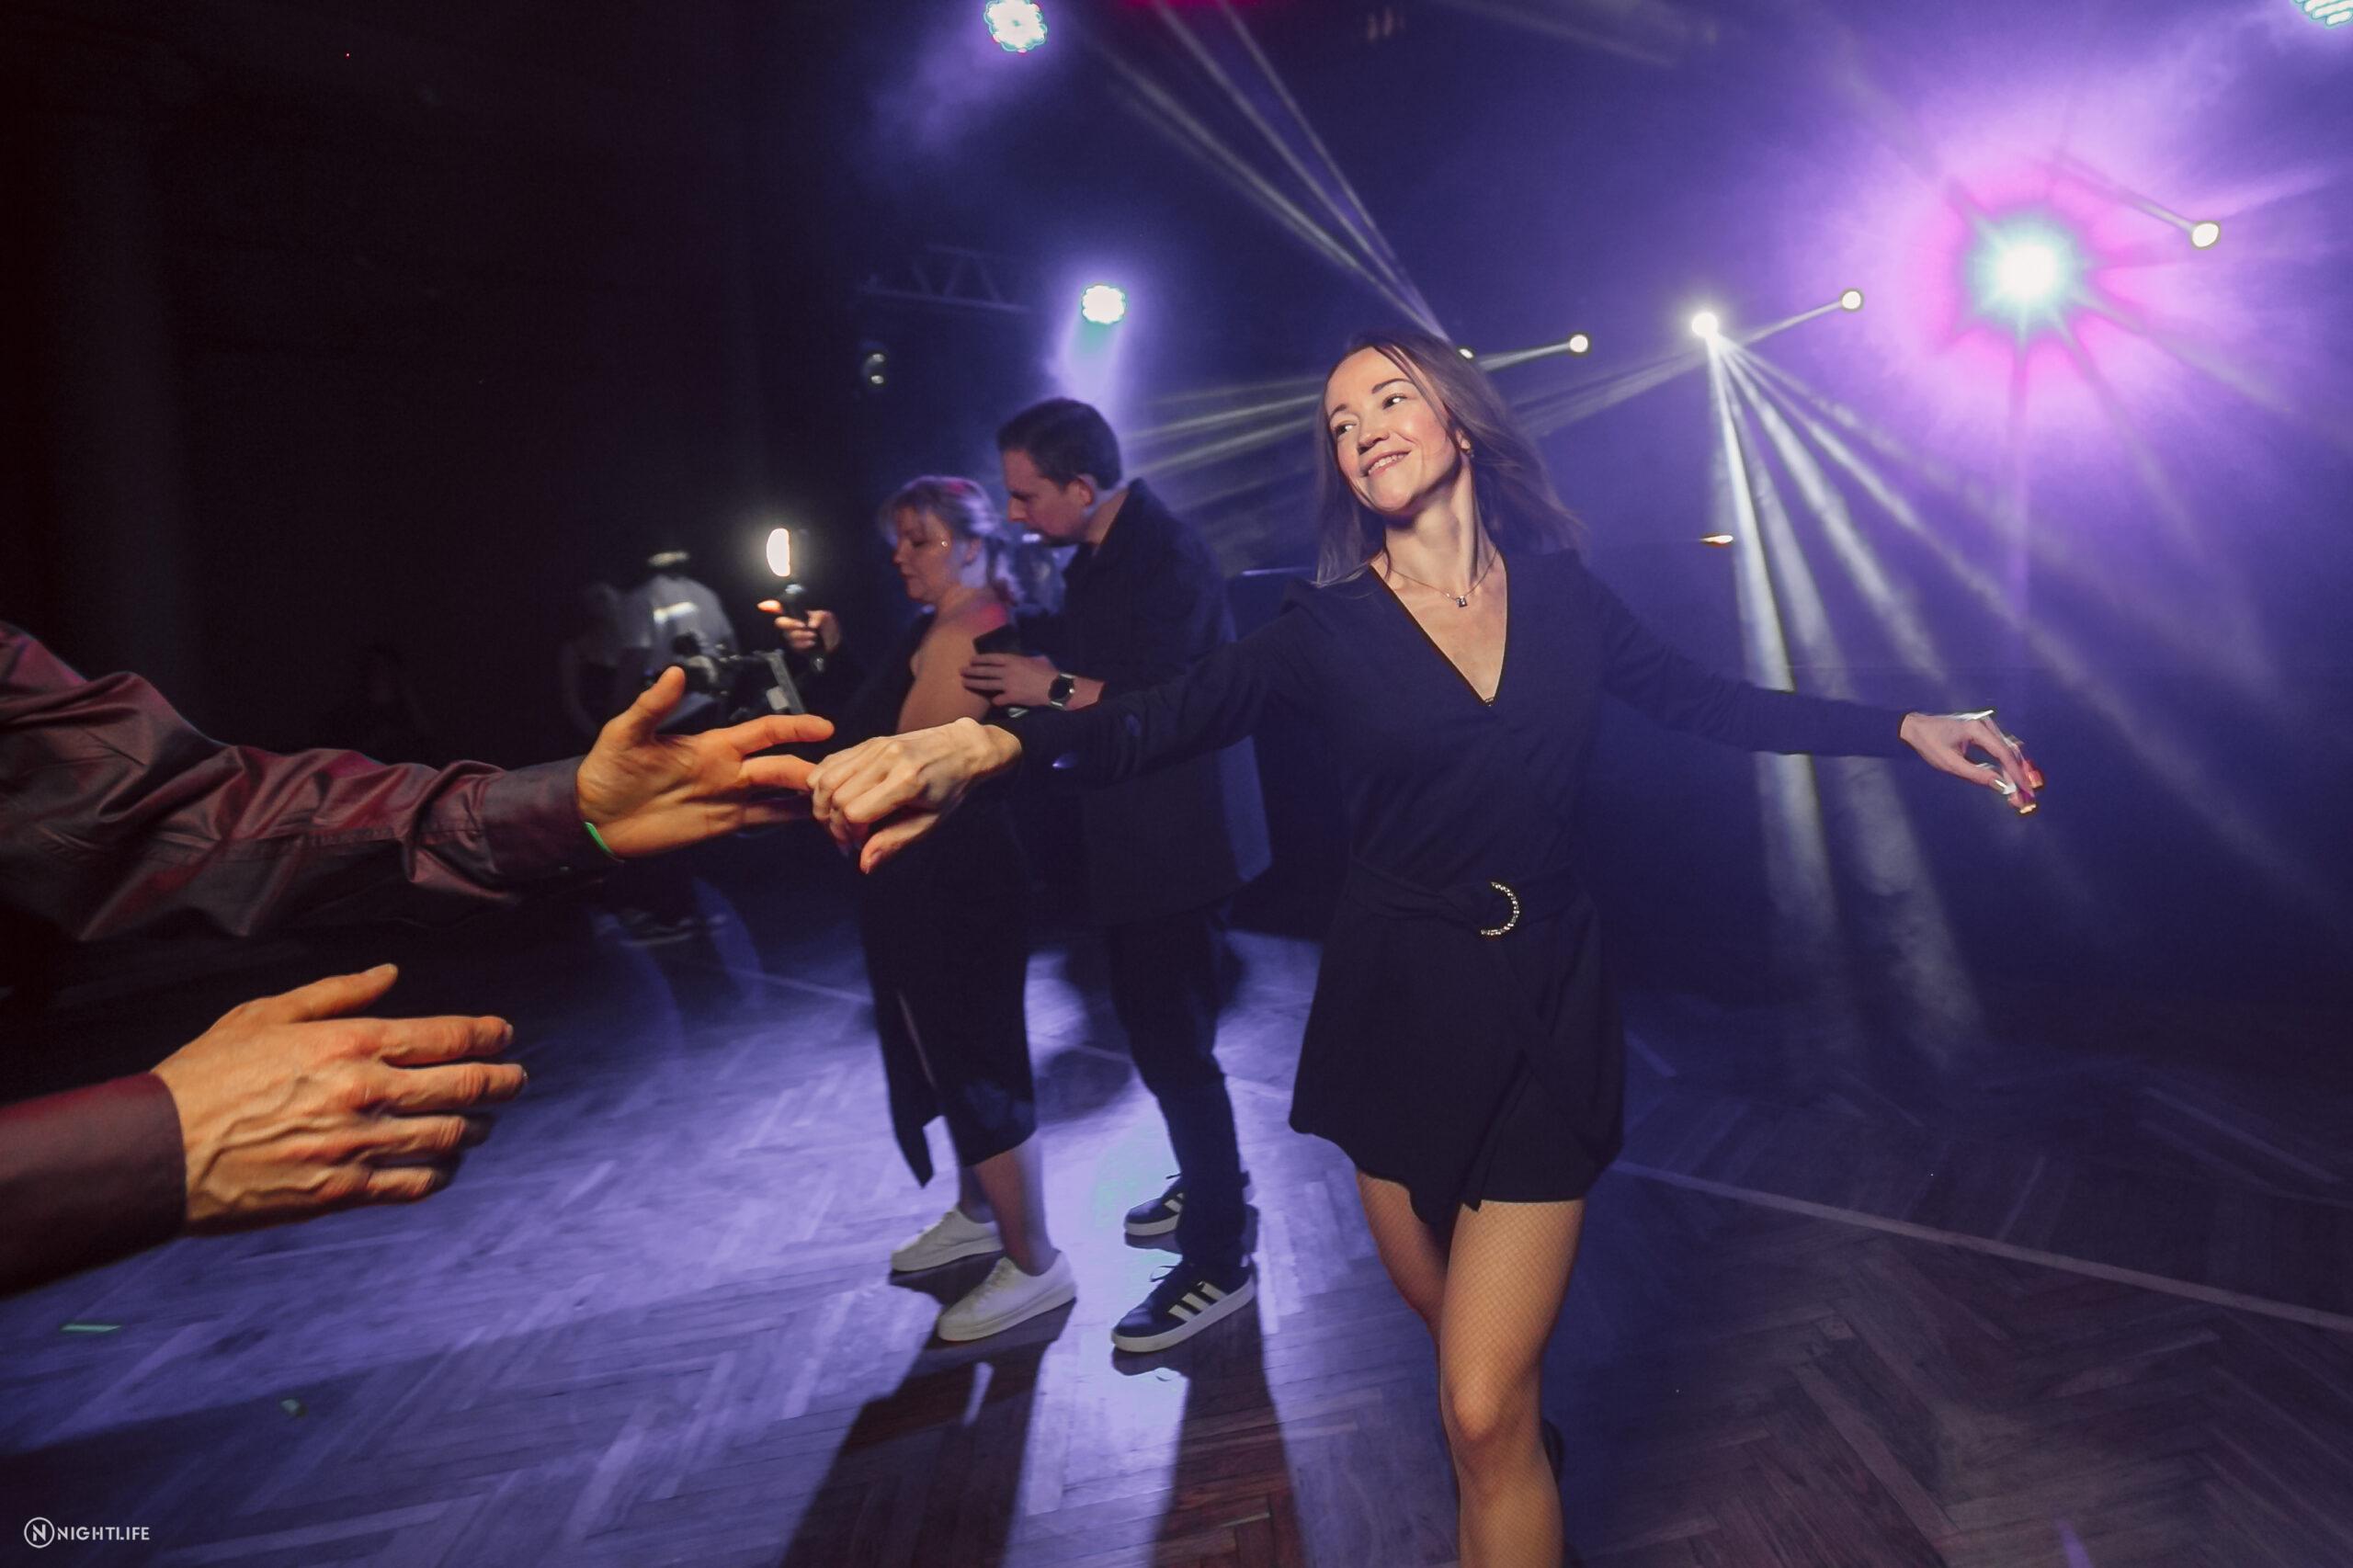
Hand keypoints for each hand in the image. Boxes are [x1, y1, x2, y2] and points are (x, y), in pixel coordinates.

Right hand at [151, 965, 524, 1232]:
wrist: (157, 1150)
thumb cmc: (206, 1075)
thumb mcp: (264, 1014)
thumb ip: (335, 993)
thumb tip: (390, 974)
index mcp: (350, 1043)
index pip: (448, 1037)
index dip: (488, 1036)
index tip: (505, 1036)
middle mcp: (366, 1093)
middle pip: (464, 1087)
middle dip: (502, 1082)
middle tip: (516, 1079)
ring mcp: (357, 1146)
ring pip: (449, 1138)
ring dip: (477, 1128)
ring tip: (484, 1122)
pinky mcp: (342, 1192)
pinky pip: (415, 1185)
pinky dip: (441, 1173)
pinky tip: (445, 1165)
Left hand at [575, 666, 832, 855]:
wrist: (594, 817)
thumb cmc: (609, 770)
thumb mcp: (626, 733)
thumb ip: (654, 706)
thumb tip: (678, 671)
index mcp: (712, 744)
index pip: (763, 731)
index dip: (794, 727)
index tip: (824, 727)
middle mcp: (728, 769)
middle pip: (779, 765)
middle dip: (808, 768)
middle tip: (837, 776)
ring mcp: (727, 797)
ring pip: (778, 792)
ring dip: (804, 794)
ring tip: (835, 800)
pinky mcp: (722, 824)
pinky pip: (762, 818)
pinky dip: (787, 818)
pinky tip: (811, 819)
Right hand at [758, 600, 839, 655]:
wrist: (835, 644)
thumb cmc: (829, 627)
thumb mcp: (827, 617)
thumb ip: (818, 616)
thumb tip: (810, 624)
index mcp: (798, 613)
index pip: (780, 608)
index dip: (770, 607)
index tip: (762, 606)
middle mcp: (792, 623)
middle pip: (780, 622)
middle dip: (791, 624)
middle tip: (803, 626)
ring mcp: (792, 635)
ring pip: (788, 635)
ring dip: (802, 635)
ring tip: (814, 636)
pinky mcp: (796, 646)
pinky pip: (794, 644)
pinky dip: (803, 643)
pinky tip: (811, 642)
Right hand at [808, 718, 1023, 871]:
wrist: (962, 748)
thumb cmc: (950, 788)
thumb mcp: (930, 822)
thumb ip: (894, 842)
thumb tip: (864, 864)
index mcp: (907, 781)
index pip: (854, 812)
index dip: (849, 834)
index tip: (859, 844)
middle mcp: (887, 760)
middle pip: (835, 796)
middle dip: (833, 824)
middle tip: (846, 839)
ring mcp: (875, 747)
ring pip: (825, 778)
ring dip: (822, 805)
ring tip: (837, 822)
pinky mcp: (868, 742)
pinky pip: (829, 763)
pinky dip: (822, 785)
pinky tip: (834, 801)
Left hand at [962, 652, 1058, 707]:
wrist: (1054, 687)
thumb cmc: (1048, 672)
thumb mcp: (1037, 660)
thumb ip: (1026, 659)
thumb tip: (1024, 659)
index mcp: (1013, 660)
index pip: (991, 658)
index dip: (980, 659)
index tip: (971, 660)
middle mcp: (1007, 671)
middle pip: (985, 671)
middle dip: (972, 671)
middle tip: (961, 671)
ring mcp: (1008, 684)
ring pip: (986, 684)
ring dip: (974, 683)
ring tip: (964, 683)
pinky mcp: (1012, 697)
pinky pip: (998, 699)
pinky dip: (995, 700)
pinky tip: (994, 701)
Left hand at [1899, 709, 2043, 811]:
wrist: (1915, 727)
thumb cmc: (1929, 744)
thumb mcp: (1951, 764)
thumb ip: (1977, 775)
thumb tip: (2002, 786)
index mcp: (1977, 729)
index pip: (2004, 753)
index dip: (2017, 774)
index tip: (2026, 790)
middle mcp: (1986, 724)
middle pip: (2009, 752)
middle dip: (2018, 775)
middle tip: (2026, 795)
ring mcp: (1986, 725)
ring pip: (2007, 750)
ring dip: (2014, 769)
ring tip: (2021, 790)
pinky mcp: (1983, 730)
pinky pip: (2000, 747)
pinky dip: (2006, 762)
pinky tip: (2012, 776)